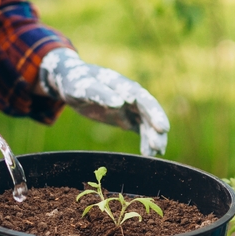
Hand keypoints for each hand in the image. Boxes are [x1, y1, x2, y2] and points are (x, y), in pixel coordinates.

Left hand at [38, 48, 169, 155]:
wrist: (72, 80)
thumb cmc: (77, 81)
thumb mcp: (84, 87)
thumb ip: (100, 94)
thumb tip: (120, 102)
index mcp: (124, 86)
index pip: (144, 100)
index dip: (154, 113)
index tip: (162, 128)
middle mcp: (131, 96)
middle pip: (149, 113)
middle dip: (156, 130)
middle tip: (159, 147)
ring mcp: (130, 107)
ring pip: (147, 123)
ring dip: (153, 138)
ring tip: (155, 155)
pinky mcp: (126, 117)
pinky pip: (140, 130)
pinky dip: (145, 140)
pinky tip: (148, 154)